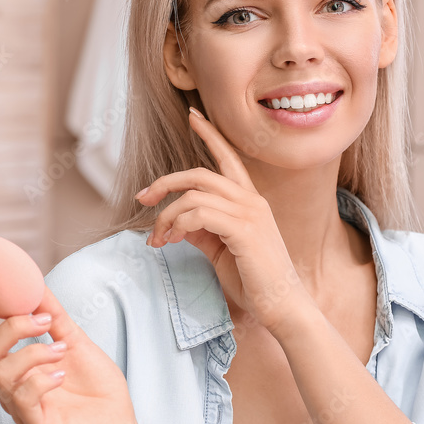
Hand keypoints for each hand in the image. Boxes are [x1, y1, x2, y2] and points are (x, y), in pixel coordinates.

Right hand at [0, 288, 141, 423]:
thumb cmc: (95, 382)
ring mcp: (21, 408)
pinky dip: (42, 379)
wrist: (120, 417)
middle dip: (10, 329)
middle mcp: (10, 388)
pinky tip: (62, 374)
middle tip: (43, 322)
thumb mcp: (73, 338)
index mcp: (14, 368)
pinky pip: (23, 398)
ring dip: (33, 352)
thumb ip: (52, 314)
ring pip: (1, 373)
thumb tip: (36, 282)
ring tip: (61, 350)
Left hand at [136, 106, 310, 332]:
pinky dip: (177, 224)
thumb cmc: (253, 280)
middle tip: (142, 198)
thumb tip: (174, 220)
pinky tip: (171, 240)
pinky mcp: (244, 230)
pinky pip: (199, 214)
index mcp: (250, 201)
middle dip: (165, 183)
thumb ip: (201, 229)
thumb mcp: (220, 248)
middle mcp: (251, 200)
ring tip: (158, 238)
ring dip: (166, 215)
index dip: (210, 135)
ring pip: (194, 195)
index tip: (192, 116)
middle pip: (199, 174)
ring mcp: (250, 213)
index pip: (228, 158)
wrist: (281, 307)